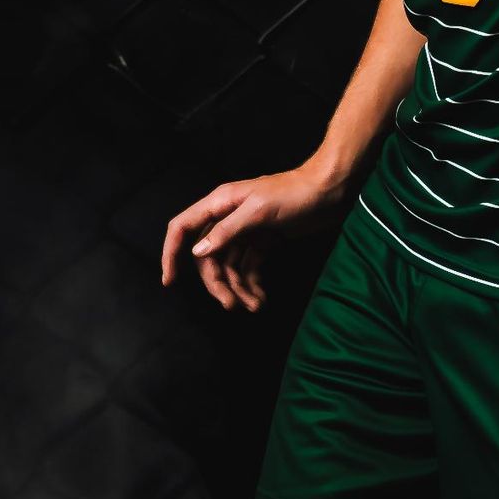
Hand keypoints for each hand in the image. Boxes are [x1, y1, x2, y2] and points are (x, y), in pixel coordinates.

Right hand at [162, 160, 348, 312]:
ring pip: (229, 266)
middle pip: (208, 257)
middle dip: (217, 283)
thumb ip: (226, 231)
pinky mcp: (262, 242)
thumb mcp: (258, 211)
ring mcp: (245, 232)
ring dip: (238, 289)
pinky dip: (252, 284)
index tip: (169, 281)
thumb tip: (198, 252)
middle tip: (231, 305)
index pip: (183, 228)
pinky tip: (261, 299)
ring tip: (253, 306)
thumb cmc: (294, 193)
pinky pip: (249, 267)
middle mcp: (227, 218)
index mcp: (219, 204)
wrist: (328, 191)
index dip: (171, 253)